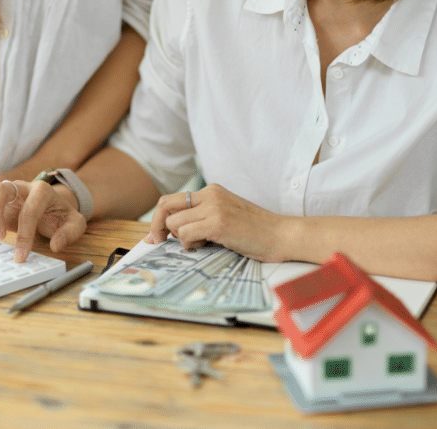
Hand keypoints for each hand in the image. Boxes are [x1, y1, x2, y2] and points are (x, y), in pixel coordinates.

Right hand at [0, 175, 86, 260]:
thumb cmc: (60, 215)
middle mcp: (20, 185)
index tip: (20, 256)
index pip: (30, 210)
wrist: (52, 205)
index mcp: (42, 191)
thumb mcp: (75, 224)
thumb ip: (70, 233)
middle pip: (0, 189)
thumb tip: (56, 245)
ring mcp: (4, 187)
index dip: (24, 235)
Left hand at [145, 184, 288, 261]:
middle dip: (158, 227)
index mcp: (211, 191)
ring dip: (182, 238)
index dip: (158, 218)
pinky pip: (186, 233)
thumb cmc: (255, 232)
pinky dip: (190, 244)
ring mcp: (214, 207)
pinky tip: (207, 245)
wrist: (281, 235)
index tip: (155, 236)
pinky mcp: (218, 223)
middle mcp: (210, 194)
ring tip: (202, 243)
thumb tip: (170, 231)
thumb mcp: (225, 216)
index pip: (171, 199)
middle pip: (165, 206)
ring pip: (174, 222)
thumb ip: (201, 218)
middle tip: (161, 242)